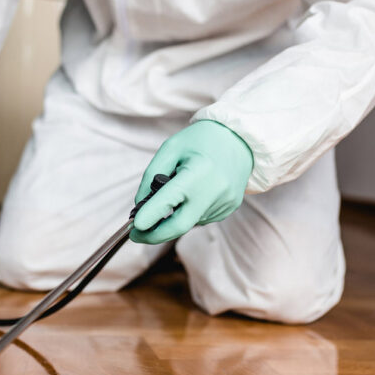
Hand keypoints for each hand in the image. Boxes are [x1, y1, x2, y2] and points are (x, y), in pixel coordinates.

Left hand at [131, 120, 252, 243]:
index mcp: (198, 172)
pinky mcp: (230, 208)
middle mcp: (214, 191)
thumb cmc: (201, 140)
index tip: (133, 227)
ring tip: (173, 195)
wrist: (241, 139)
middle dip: (154, 235)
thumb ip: (151, 176)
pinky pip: (201, 218)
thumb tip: (140, 206)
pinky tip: (193, 195)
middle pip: (179, 226)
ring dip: (173, 217)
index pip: (168, 202)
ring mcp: (224, 203)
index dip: (149, 217)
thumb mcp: (171, 148)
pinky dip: (189, 212)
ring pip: (189, 222)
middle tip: (136, 235)